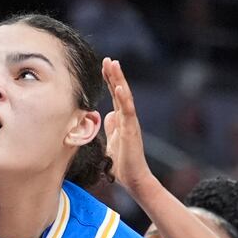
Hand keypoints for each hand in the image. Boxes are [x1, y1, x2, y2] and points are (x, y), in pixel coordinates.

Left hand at [102, 58, 153, 195]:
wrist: (133, 179)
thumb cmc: (122, 163)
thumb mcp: (112, 142)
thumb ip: (111, 127)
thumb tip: (108, 115)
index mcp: (121, 120)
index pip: (114, 96)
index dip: (109, 81)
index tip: (103, 66)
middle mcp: (127, 118)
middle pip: (120, 92)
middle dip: (113, 75)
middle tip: (107, 59)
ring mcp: (130, 123)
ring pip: (124, 96)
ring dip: (118, 80)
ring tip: (113, 64)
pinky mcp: (131, 130)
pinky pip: (127, 111)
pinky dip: (123, 98)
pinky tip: (118, 86)